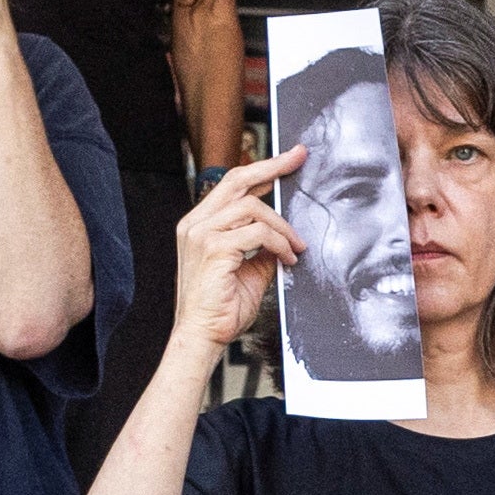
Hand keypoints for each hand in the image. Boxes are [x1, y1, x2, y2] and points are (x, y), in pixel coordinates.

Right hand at [171, 149, 299, 357]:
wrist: (203, 336)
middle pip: (237, 179)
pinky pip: (257, 232)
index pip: (231, 184)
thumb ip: (263, 246)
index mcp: (199, 224)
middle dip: (272, 165)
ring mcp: (201, 233)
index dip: (261, 169)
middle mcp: (196, 223)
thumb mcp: (249, 269)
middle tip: (298, 157)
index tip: (288, 158)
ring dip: (282, 226)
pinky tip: (288, 258)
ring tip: (296, 247)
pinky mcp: (213, 248)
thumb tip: (286, 234)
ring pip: (253, 207)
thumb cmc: (222, 308)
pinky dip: (279, 243)